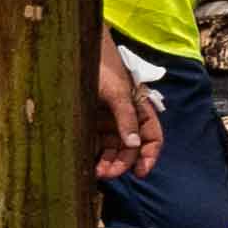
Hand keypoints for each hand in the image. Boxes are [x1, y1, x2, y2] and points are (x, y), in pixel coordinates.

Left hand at [93, 40, 162, 184]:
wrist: (75, 52)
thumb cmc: (101, 68)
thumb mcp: (116, 92)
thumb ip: (127, 118)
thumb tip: (134, 145)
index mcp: (140, 109)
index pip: (152, 138)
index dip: (149, 156)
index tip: (140, 173)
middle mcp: (126, 118)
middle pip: (131, 148)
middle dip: (122, 164)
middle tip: (107, 175)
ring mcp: (107, 121)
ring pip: (112, 149)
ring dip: (108, 163)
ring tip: (95, 173)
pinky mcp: (89, 122)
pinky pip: (95, 144)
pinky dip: (93, 155)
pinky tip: (86, 163)